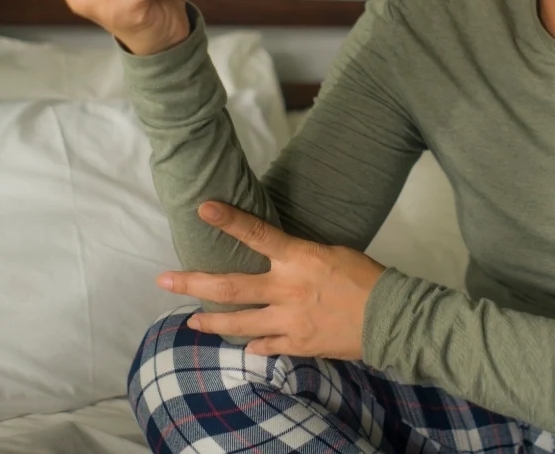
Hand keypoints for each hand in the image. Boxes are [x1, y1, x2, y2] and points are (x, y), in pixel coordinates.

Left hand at [157, 202, 387, 359]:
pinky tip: (243, 345)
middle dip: (194, 283)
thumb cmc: (365, 277)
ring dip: (211, 321)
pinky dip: (253, 345)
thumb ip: (298, 256)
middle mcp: (286, 288)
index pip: (256, 233)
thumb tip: (277, 255)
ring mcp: (289, 320)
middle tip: (165, 281)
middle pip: (230, 286)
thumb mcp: (331, 252)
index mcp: (298, 258)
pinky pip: (266, 346)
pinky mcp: (297, 344)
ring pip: (239, 323)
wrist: (389, 316)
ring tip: (192, 320)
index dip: (228, 220)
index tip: (203, 209)